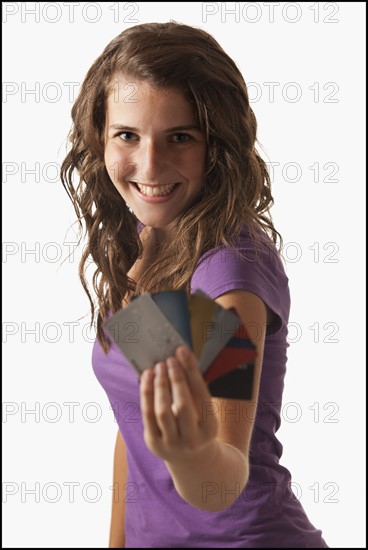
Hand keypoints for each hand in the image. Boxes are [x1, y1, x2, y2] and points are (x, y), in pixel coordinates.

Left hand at [139, 346, 218, 464]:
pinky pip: (147, 415)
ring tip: (158, 367)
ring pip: (162, 411)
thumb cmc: (198, 424)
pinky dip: (146, 393)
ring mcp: (172, 444)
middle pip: (182, 405)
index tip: (182, 353)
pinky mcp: (154, 443)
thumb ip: (194, 387)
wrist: (191, 459)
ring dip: (159, 385)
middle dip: (175, 379)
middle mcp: (192, 440)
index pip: (201, 396)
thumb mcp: (204, 411)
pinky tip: (147, 377)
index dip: (191, 372)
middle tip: (169, 360)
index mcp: (211, 429)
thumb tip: (181, 356)